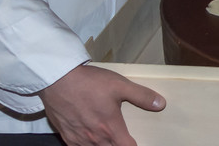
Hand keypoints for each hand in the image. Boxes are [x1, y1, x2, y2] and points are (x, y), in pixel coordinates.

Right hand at [39, 64, 164, 145]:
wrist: (58, 80)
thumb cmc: (89, 82)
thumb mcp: (120, 85)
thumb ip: (141, 96)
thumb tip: (160, 104)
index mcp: (110, 128)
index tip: (136, 142)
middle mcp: (95, 139)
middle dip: (118, 145)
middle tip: (122, 138)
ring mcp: (79, 140)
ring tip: (108, 138)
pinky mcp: (66, 136)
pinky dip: (87, 145)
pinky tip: (90, 138)